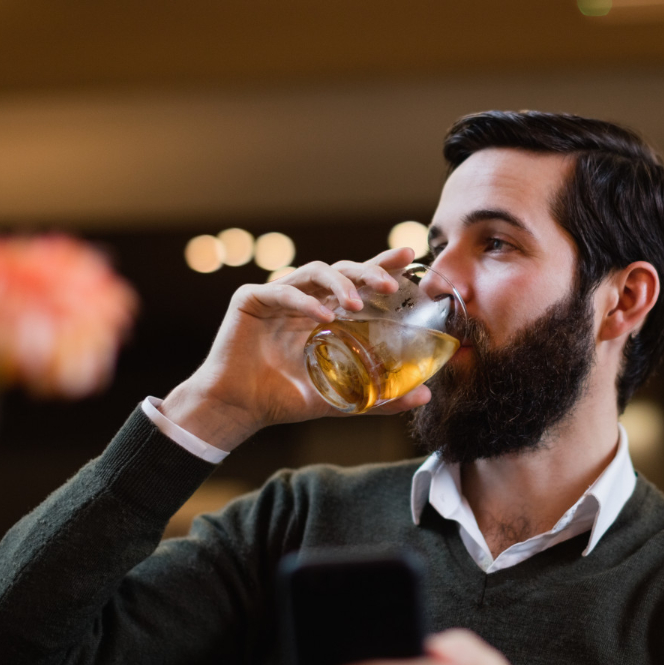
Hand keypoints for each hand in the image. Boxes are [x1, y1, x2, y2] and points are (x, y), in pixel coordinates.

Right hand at [158, 247, 431, 448]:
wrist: (239, 410)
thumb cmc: (285, 400)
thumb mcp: (341, 398)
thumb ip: (381, 397)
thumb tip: (424, 396)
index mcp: (325, 313)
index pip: (358, 282)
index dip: (382, 264)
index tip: (412, 254)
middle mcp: (304, 298)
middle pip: (342, 269)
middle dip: (368, 270)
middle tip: (390, 284)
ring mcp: (278, 295)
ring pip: (315, 271)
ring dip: (341, 284)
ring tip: (358, 304)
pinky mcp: (251, 298)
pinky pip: (284, 291)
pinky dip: (306, 301)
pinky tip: (324, 315)